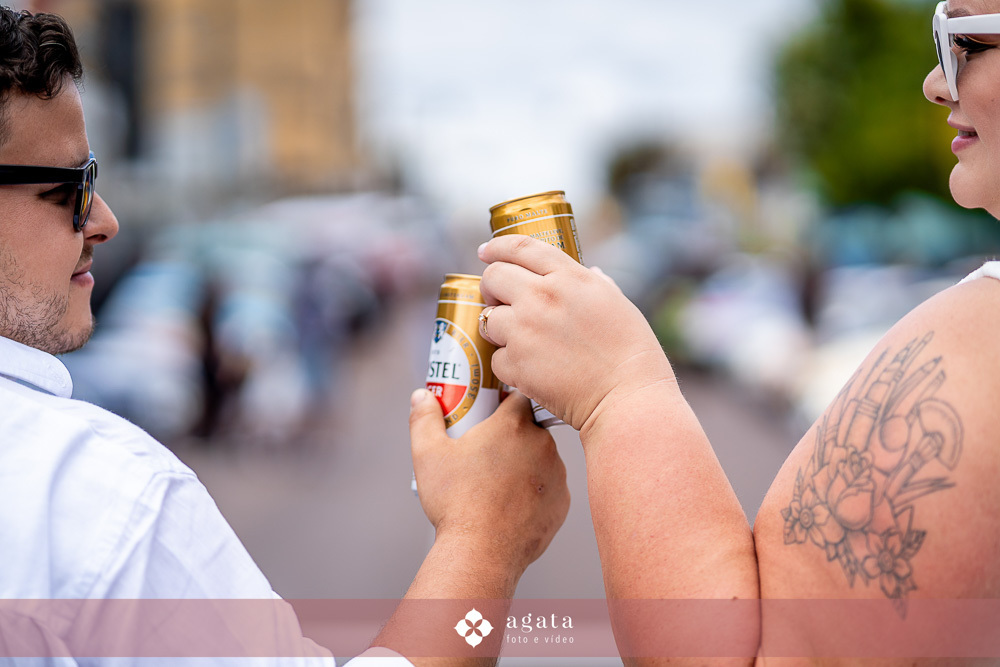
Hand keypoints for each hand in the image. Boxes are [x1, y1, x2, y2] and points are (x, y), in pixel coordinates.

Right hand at [409, 387, 569, 577]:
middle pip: (531, 429)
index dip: (503, 403)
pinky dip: (536, 492)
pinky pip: (550, 488)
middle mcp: (541, 445)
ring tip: (497, 485)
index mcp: (512, 426)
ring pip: (542, 459)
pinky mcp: (563, 503)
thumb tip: (422, 398)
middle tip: (486, 454)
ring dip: (526, 464)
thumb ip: (424, 418)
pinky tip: (512, 504)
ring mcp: (557, 475)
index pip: (519, 397)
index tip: (490, 415)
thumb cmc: (456, 505)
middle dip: (512, 437)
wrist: (481, 553)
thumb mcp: (428, 455)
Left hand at [478, 235, 672, 432]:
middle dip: (490, 287)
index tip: (486, 252)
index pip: (521, 247)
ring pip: (488, 318)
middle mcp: (542, 297)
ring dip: (497, 328)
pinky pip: (497, 357)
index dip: (498, 247)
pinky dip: (509, 364)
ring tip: (518, 339)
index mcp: (569, 278)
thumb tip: (589, 272)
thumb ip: (597, 284)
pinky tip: (529, 369)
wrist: (627, 398)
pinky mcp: (516, 364)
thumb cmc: (632, 354)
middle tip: (498, 300)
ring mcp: (525, 330)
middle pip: (493, 277)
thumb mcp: (619, 304)